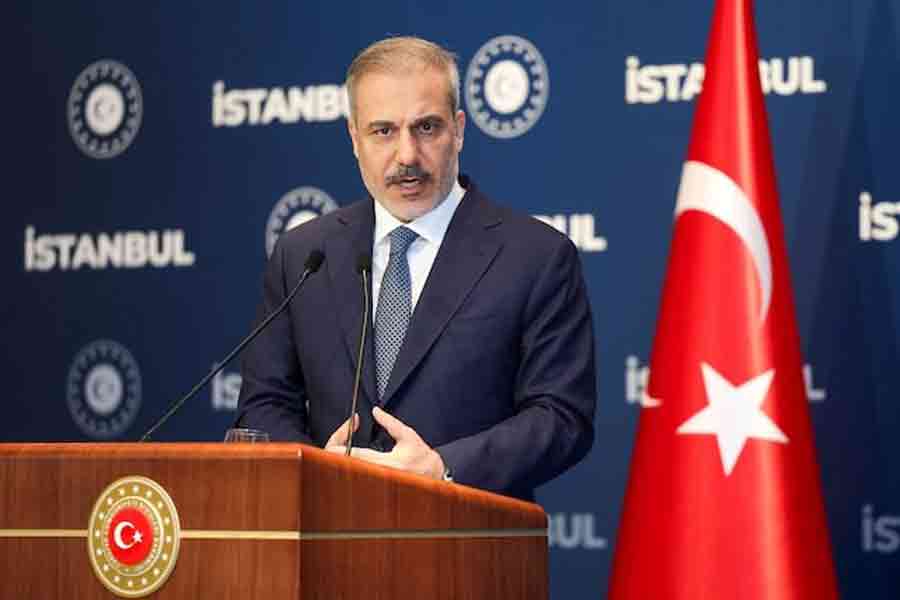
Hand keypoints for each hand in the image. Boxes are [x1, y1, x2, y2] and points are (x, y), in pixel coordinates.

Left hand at [328, 407, 445, 479]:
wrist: (433, 476)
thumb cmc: (422, 458)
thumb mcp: (408, 435)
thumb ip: (389, 422)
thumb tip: (375, 411)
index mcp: (386, 463)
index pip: (353, 452)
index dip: (343, 437)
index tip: (350, 424)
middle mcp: (376, 474)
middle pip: (341, 463)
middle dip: (336, 445)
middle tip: (343, 429)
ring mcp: (372, 481)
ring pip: (344, 469)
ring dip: (340, 453)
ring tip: (344, 436)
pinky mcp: (371, 483)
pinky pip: (352, 472)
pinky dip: (346, 460)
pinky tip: (350, 450)